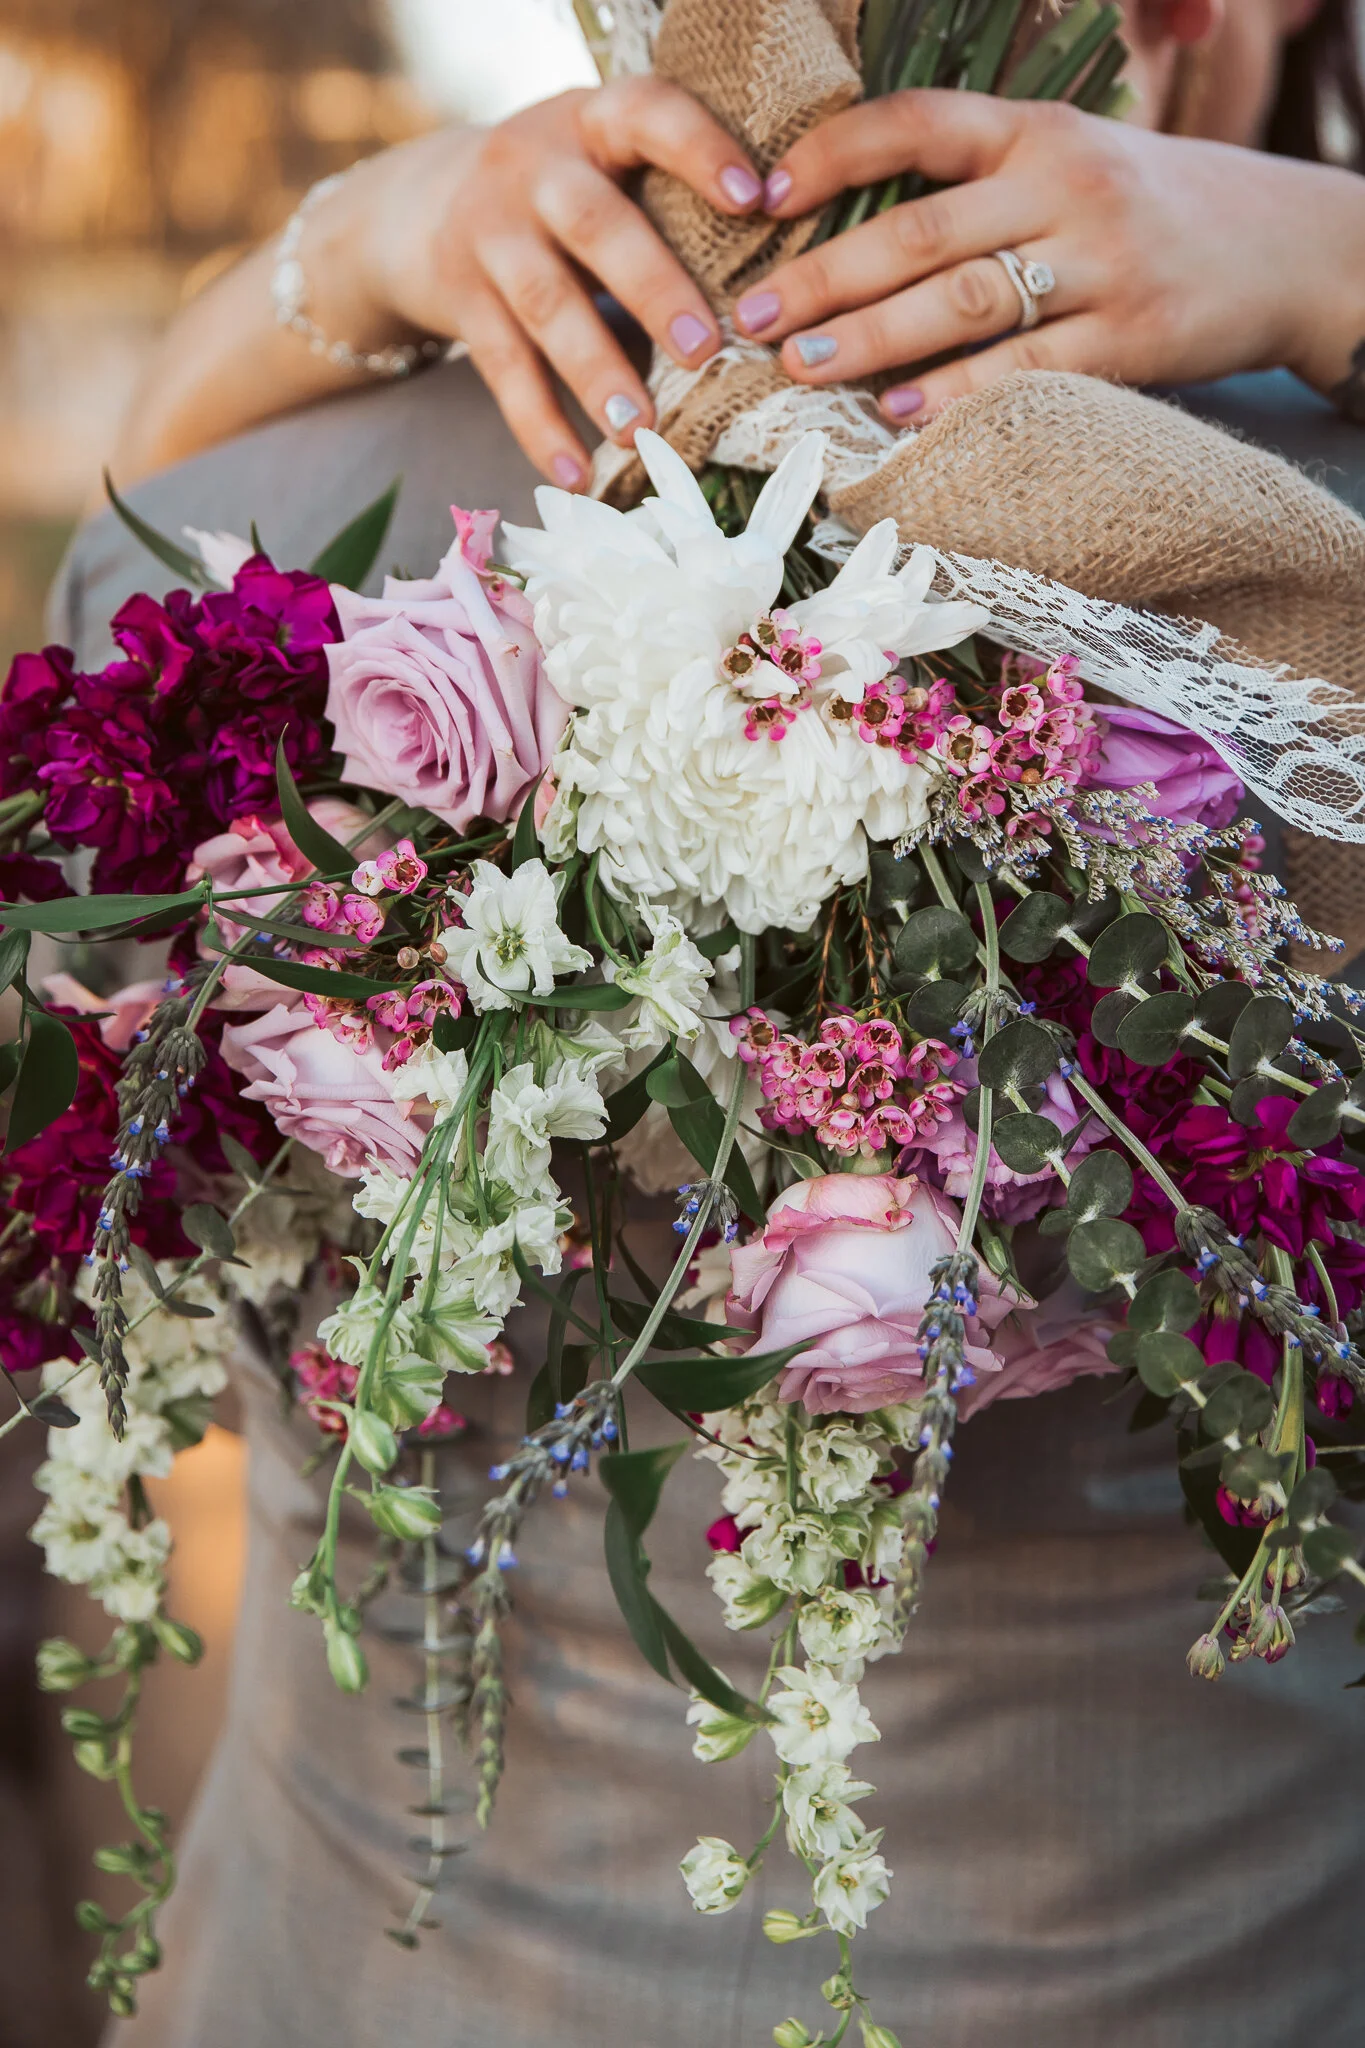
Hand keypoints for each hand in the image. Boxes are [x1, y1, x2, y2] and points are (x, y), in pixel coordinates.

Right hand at [352, 81, 763, 484]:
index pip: (647, 113)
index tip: (754, 198)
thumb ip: (671, 196)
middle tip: (704, 350)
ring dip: (595, 372)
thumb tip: (785, 290)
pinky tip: (576, 474)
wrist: (421, 206)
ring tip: (639, 432)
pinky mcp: (462, 300)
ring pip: (544, 303)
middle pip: (594, 224)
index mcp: (593, 122)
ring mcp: (490, 233)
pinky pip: (502, 369)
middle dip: (651, 288)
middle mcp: (535, 167)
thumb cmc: (564, 193)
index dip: (698, 149)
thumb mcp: (607, 161)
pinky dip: (540, 426)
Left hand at [735, 89, 1364, 420]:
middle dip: (826, 277)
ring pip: (962, 302)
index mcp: (1037, 130)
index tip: (763, 199)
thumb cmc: (1150, 212)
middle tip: (756, 317)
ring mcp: (1100, 262)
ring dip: (872, 339)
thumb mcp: (1072, 165)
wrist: (1291, 246)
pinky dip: (956, 396)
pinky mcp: (1130, 337)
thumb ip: (981, 187)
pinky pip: (1025, 371)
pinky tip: (899, 414)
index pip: (917, 123)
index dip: (832, 155)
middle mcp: (1064, 184)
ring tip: (804, 367)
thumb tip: (853, 241)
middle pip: (921, 230)